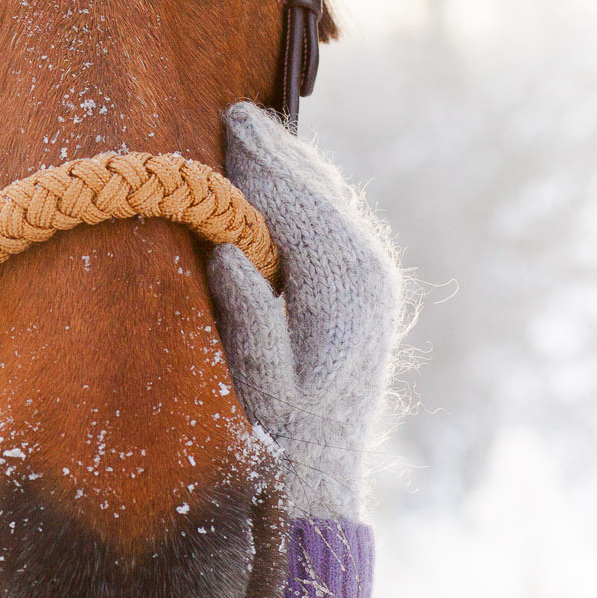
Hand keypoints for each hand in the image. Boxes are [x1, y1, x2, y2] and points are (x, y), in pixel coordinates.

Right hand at [205, 101, 404, 519]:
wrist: (318, 484)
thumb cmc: (273, 444)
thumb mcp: (256, 391)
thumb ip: (246, 322)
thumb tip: (224, 253)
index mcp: (344, 291)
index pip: (297, 202)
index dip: (260, 159)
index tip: (227, 119)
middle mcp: (368, 275)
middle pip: (318, 192)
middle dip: (277, 153)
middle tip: (235, 113)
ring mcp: (372, 282)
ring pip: (327, 204)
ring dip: (290, 169)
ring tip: (252, 134)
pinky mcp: (365, 293)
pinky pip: (330, 224)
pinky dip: (300, 196)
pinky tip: (275, 180)